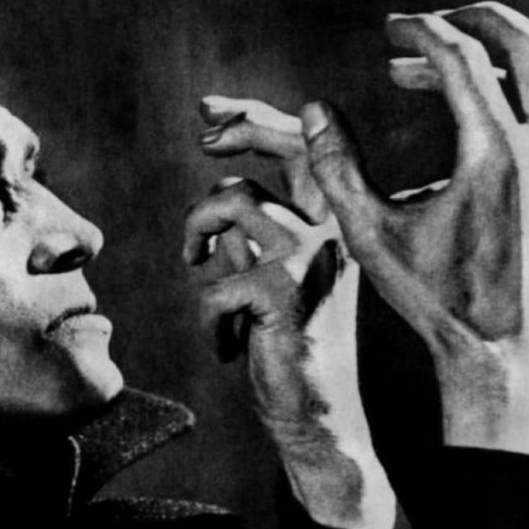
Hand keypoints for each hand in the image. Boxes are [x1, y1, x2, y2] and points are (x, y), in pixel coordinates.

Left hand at [184, 98, 398, 528]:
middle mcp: (332, 230)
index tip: (212, 114)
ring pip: (231, 201)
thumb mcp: (270, 279)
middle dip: (241, 127)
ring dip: (197, 233)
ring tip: (200, 271)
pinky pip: (215, 280)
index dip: (259, 120)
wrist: (316, 413)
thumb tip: (220, 192)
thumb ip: (254, 236)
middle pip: (289, 144)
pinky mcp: (283, 288)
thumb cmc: (289, 347)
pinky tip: (227, 346)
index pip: (305, 149)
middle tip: (203, 136)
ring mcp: (311, 254)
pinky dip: (208, 318)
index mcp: (332, 226)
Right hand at [299, 2, 528, 459]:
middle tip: (420, 25)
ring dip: (483, 53)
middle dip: (476, 19)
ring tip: (415, 68)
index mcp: (494, 155)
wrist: (501, 347)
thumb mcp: (371, 234)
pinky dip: (490, 89)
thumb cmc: (435, 298)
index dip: (420, 33)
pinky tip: (443, 115)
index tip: (386, 28)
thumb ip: (336, 167)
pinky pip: (528, 107)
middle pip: (528, 44)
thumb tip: (314, 109)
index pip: (463, 59)